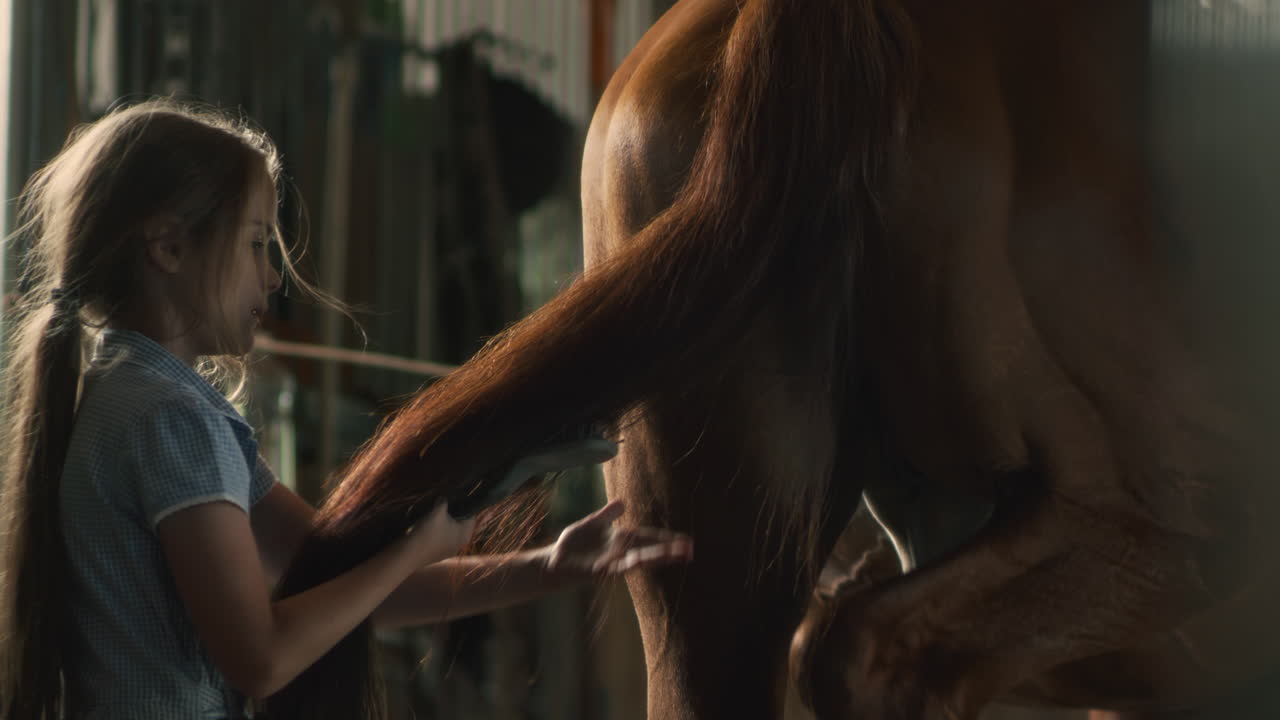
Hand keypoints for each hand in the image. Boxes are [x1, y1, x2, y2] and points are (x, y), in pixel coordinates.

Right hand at [405, 503, 476, 563]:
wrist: (408, 554)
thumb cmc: (427, 531)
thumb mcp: (437, 511)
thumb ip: (443, 502)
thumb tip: (444, 498)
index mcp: (465, 534)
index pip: (471, 516)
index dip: (463, 505)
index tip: (454, 498)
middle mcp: (460, 545)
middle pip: (460, 524)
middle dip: (452, 515)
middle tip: (442, 506)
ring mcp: (448, 552)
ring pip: (449, 532)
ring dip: (443, 524)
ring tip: (432, 516)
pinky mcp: (437, 556)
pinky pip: (440, 541)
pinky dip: (435, 534)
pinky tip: (426, 529)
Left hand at [545, 500, 692, 578]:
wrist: (552, 562)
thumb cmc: (571, 545)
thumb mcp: (591, 524)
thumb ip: (607, 515)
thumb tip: (623, 502)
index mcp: (620, 540)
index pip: (648, 538)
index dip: (666, 539)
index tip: (687, 541)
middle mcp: (620, 553)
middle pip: (648, 549)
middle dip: (668, 550)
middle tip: (690, 551)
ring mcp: (611, 563)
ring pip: (638, 559)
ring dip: (656, 557)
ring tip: (675, 555)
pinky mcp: (599, 571)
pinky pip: (615, 567)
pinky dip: (626, 562)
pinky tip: (638, 558)